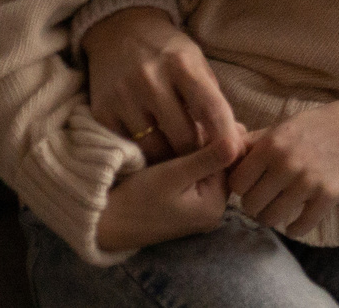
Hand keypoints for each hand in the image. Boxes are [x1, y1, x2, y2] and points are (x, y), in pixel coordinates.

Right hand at [82, 7, 242, 164]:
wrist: (120, 32)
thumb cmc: (169, 52)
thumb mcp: (197, 63)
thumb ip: (213, 99)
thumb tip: (236, 139)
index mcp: (182, 65)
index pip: (210, 109)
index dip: (225, 137)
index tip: (235, 156)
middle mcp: (150, 81)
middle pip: (182, 136)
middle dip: (197, 154)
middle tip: (205, 160)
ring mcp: (123, 97)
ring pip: (154, 148)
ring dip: (170, 159)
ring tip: (180, 158)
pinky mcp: (102, 112)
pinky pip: (128, 147)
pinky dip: (143, 154)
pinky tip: (153, 151)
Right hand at [93, 134, 242, 251]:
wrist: (99, 220)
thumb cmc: (133, 198)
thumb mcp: (171, 175)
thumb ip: (207, 159)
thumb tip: (239, 141)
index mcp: (215, 208)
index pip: (230, 163)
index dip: (220, 137)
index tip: (204, 117)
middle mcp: (212, 213)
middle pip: (220, 166)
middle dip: (209, 142)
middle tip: (191, 120)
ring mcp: (198, 210)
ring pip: (207, 168)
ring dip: (197, 149)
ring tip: (180, 131)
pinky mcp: (184, 206)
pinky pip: (195, 176)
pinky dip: (188, 160)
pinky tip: (174, 147)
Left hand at [228, 82, 338, 235]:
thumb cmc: (324, 123)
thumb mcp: (287, 125)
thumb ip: (254, 142)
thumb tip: (222, 156)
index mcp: (272, 144)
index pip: (236, 184)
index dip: (243, 187)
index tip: (254, 186)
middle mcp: (286, 163)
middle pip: (250, 205)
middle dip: (257, 205)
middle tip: (268, 199)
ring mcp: (308, 181)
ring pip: (270, 218)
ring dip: (273, 218)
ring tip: (282, 209)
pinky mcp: (329, 195)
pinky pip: (300, 226)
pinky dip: (295, 228)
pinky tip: (298, 220)